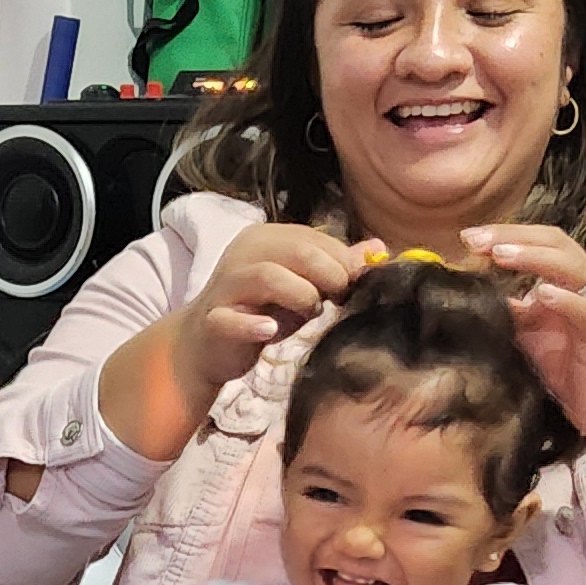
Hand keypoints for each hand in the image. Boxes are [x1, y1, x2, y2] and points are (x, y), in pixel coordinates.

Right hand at [175, 224, 382, 401]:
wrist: (207, 345)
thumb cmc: (261, 312)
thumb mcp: (302, 287)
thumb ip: (335, 267)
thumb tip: (378, 248)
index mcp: (267, 239)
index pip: (314, 238)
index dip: (343, 260)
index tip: (356, 285)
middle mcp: (244, 254)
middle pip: (297, 251)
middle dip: (330, 275)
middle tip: (341, 299)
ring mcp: (227, 286)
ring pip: (269, 277)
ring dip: (302, 297)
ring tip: (311, 314)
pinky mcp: (215, 320)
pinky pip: (232, 319)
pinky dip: (255, 325)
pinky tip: (270, 330)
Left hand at [460, 223, 585, 444]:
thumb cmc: (568, 366)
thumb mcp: (527, 332)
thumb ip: (508, 309)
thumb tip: (473, 290)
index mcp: (568, 279)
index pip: (538, 241)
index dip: (505, 234)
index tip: (468, 238)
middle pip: (554, 242)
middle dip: (514, 237)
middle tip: (476, 239)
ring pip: (572, 268)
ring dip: (536, 257)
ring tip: (502, 255)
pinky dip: (566, 300)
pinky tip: (543, 293)